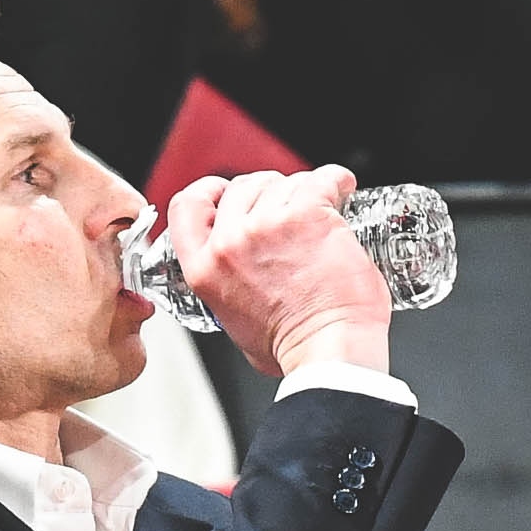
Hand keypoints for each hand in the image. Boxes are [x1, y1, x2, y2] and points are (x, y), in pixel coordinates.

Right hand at [157, 160, 389, 381]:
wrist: (329, 351)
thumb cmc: (294, 348)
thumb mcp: (234, 324)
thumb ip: (230, 294)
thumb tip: (245, 286)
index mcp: (205, 269)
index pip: (187, 206)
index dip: (209, 191)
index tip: (226, 191)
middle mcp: (229, 243)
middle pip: (241, 187)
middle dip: (267, 191)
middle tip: (290, 207)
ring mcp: (267, 226)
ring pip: (281, 182)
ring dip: (303, 189)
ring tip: (323, 207)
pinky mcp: (306, 215)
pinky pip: (320, 179)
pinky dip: (335, 180)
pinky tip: (342, 189)